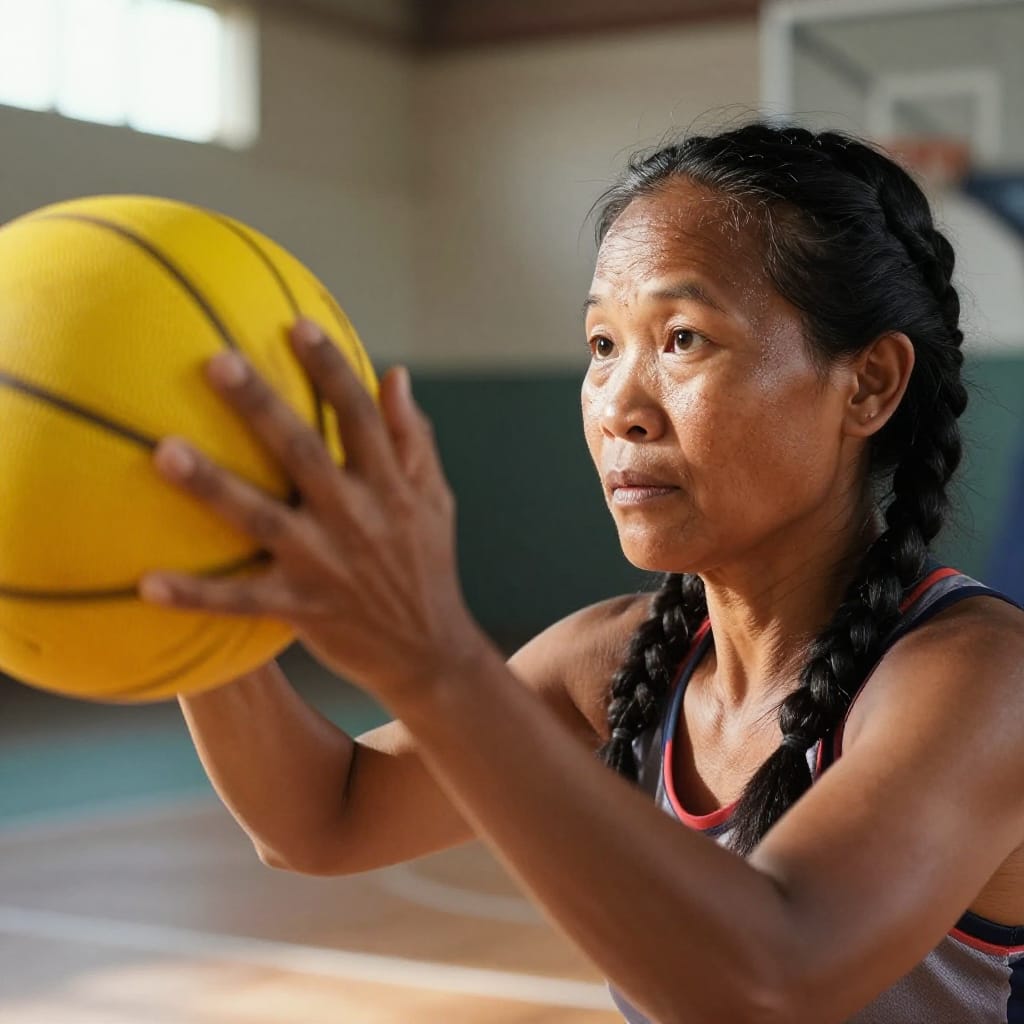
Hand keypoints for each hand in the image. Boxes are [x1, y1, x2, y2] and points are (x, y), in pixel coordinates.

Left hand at [138, 319, 488, 703]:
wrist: (430, 651)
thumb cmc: (428, 564)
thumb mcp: (435, 498)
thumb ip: (413, 438)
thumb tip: (394, 374)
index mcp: (389, 486)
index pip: (361, 417)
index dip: (332, 370)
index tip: (297, 325)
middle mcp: (358, 517)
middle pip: (304, 453)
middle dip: (261, 407)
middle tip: (216, 361)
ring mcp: (327, 564)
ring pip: (264, 519)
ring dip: (215, 486)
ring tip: (164, 452)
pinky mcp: (304, 609)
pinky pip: (243, 601)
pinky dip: (199, 595)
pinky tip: (148, 584)